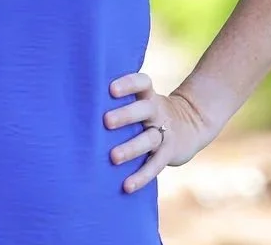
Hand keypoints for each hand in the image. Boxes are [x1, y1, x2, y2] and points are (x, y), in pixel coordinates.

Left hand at [103, 73, 215, 193]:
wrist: (189, 125)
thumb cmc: (149, 110)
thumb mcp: (143, 97)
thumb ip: (121, 97)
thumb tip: (81, 96)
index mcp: (149, 95)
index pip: (142, 83)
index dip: (129, 84)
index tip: (111, 88)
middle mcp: (157, 112)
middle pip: (144, 110)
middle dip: (126, 115)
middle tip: (106, 121)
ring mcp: (165, 133)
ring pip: (149, 139)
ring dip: (131, 148)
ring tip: (113, 157)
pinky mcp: (168, 154)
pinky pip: (155, 166)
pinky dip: (142, 177)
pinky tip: (127, 186)